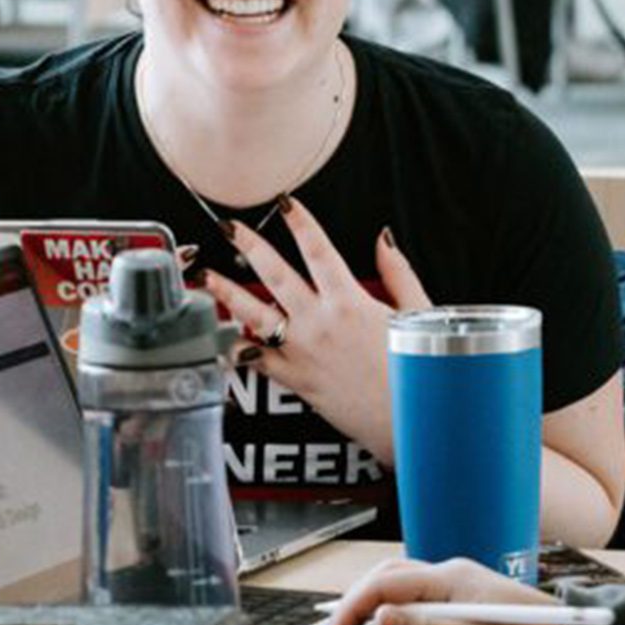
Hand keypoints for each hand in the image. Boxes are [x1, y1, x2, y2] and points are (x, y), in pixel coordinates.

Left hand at [201, 197, 429, 458]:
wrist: (407, 421)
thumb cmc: (415, 370)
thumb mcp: (416, 312)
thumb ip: (396, 272)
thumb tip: (384, 240)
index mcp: (350, 303)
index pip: (318, 250)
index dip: (300, 222)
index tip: (285, 203)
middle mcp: (320, 324)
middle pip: (275, 274)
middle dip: (249, 245)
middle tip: (229, 226)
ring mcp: (302, 352)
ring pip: (254, 316)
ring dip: (227, 293)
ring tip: (208, 277)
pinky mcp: (295, 380)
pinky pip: (258, 361)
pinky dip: (240, 349)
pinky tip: (228, 338)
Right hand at [315, 557, 560, 624]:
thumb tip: (379, 618)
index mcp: (449, 578)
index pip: (383, 586)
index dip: (350, 614)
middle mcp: (449, 575)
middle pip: (384, 579)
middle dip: (352, 608)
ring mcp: (456, 587)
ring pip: (398, 588)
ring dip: (370, 609)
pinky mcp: (463, 603)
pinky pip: (417, 601)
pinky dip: (394, 616)